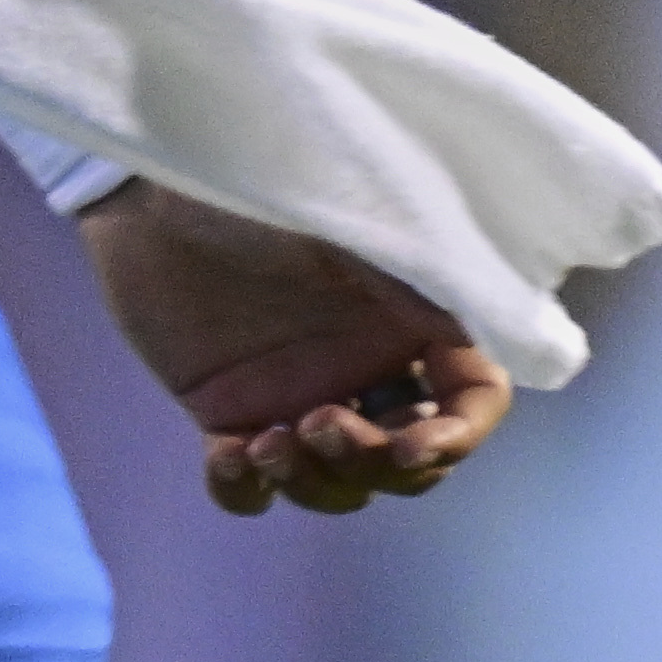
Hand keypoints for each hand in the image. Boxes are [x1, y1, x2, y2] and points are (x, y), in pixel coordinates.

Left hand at [78, 184, 507, 513]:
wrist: (154, 169)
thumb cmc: (266, 175)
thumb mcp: (367, 215)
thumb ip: (439, 269)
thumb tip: (507, 320)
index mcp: (413, 314)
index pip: (474, 400)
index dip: (457, 438)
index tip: (409, 445)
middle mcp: (367, 361)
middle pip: (409, 463)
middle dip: (373, 466)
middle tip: (314, 424)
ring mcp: (299, 390)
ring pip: (338, 486)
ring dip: (313, 484)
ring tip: (263, 444)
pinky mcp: (229, 407)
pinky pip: (251, 487)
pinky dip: (246, 491)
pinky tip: (225, 456)